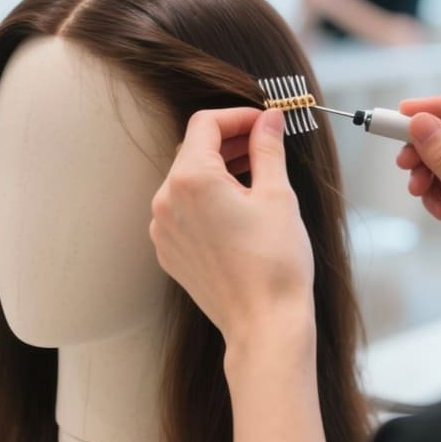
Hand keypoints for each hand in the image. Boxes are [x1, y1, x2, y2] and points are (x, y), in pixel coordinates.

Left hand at [150, 107, 315, 351]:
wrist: (265, 324)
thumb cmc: (275, 262)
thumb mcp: (277, 194)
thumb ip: (268, 147)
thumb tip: (269, 119)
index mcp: (191, 179)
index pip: (206, 124)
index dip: (238, 116)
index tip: (264, 122)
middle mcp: (166, 201)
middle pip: (193, 150)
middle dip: (229, 141)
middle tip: (265, 144)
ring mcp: (163, 229)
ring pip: (187, 180)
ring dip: (218, 169)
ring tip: (256, 175)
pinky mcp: (169, 251)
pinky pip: (183, 210)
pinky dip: (207, 199)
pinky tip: (239, 209)